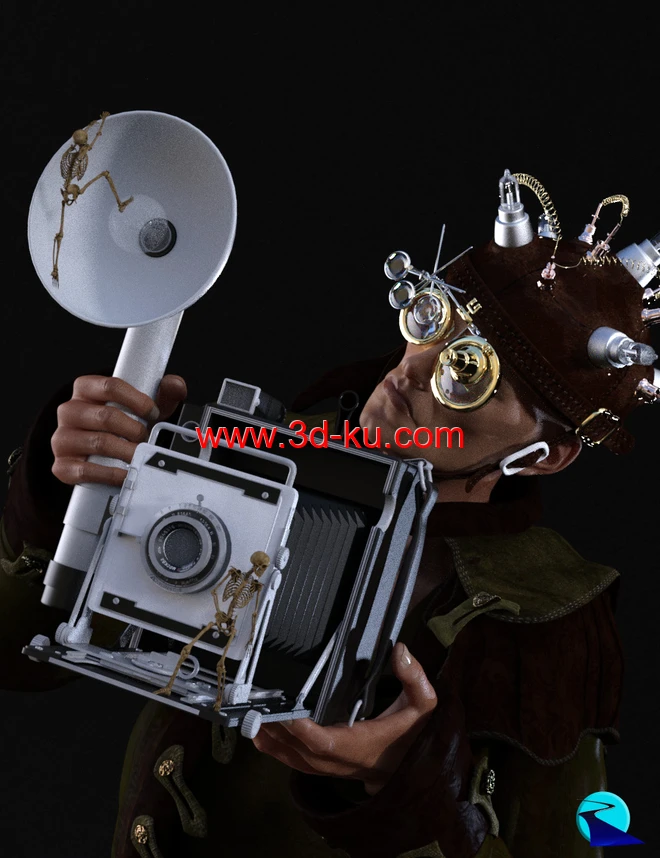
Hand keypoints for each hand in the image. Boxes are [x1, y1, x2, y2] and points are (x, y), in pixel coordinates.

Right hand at [51, 374, 186, 486]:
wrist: (102, 451)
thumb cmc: (121, 423)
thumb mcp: (142, 404)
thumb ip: (162, 392)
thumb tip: (174, 384)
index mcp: (86, 389)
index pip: (111, 386)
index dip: (138, 400)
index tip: (153, 412)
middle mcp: (69, 411)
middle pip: (107, 416)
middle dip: (135, 430)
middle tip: (146, 437)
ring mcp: (62, 438)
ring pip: (99, 443)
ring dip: (126, 452)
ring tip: (139, 455)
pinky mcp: (62, 465)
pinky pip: (86, 470)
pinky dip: (111, 474)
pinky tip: (126, 474)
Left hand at [252, 642, 436, 795]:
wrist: (407, 768)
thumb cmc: (411, 734)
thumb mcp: (422, 706)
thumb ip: (415, 678)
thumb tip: (400, 650)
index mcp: (359, 746)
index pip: (324, 742)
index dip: (302, 729)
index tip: (285, 710)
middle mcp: (339, 761)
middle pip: (299, 750)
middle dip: (276, 728)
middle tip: (256, 703)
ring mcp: (329, 768)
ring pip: (292, 758)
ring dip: (270, 739)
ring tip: (250, 716)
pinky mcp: (323, 767)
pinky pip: (294, 762)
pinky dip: (274, 750)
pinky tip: (257, 736)